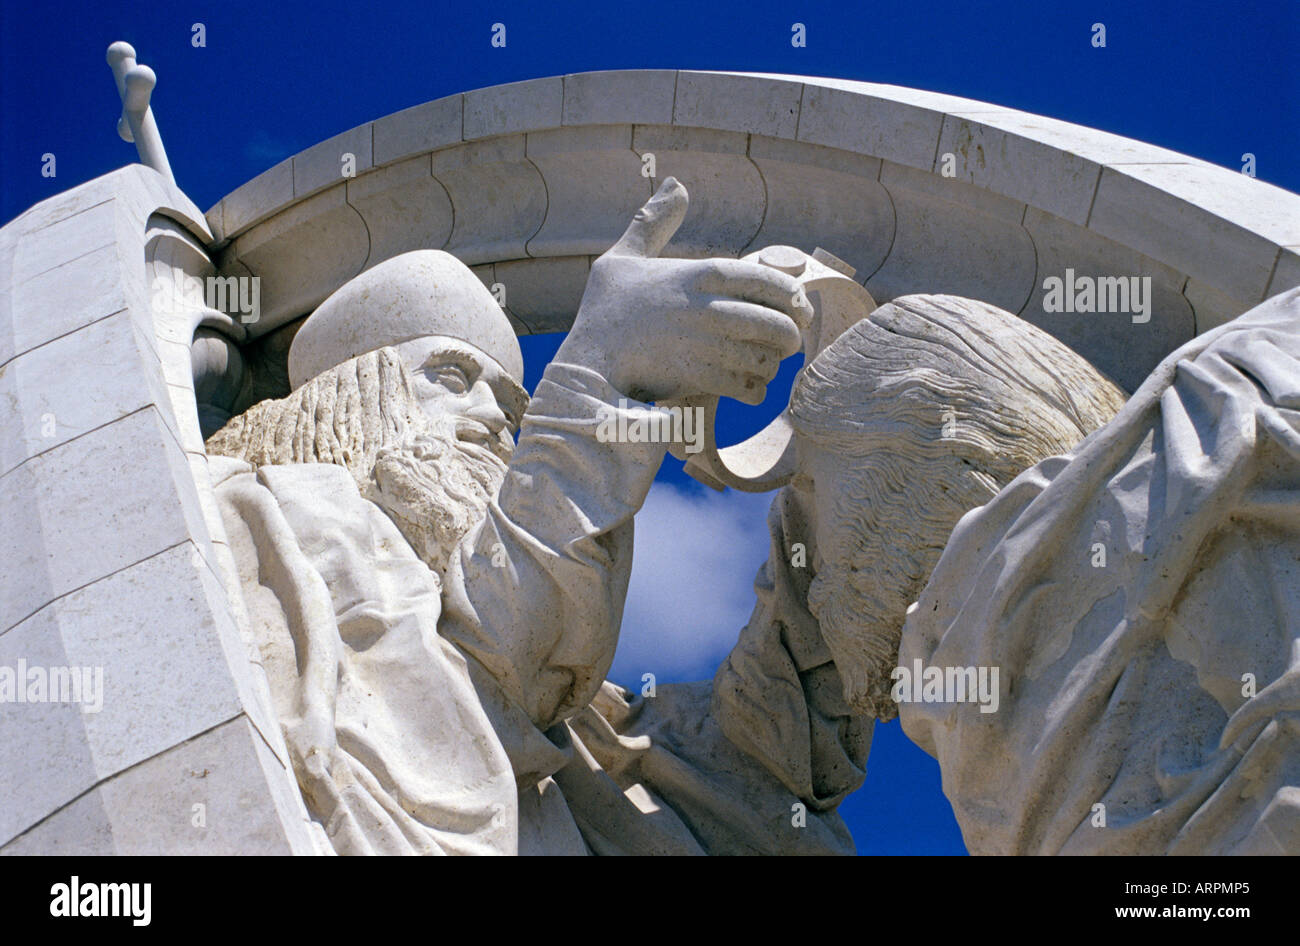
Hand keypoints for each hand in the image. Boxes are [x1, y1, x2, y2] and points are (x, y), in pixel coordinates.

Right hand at [555, 178, 812, 404]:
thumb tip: (675, 184)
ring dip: (772, 364)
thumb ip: (654, 221)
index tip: (798, 307)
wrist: (586, 363)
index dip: (794, 296)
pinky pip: (749, 387)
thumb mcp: (622, 256)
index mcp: (700, 273)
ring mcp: (706, 344)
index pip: (770, 281)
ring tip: (766, 364)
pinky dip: (756, 390)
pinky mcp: (699, 378)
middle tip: (787, 342)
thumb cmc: (604, 311)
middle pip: (778, 323)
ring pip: (767, 357)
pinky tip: (749, 387)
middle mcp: (709, 307)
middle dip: (791, 336)